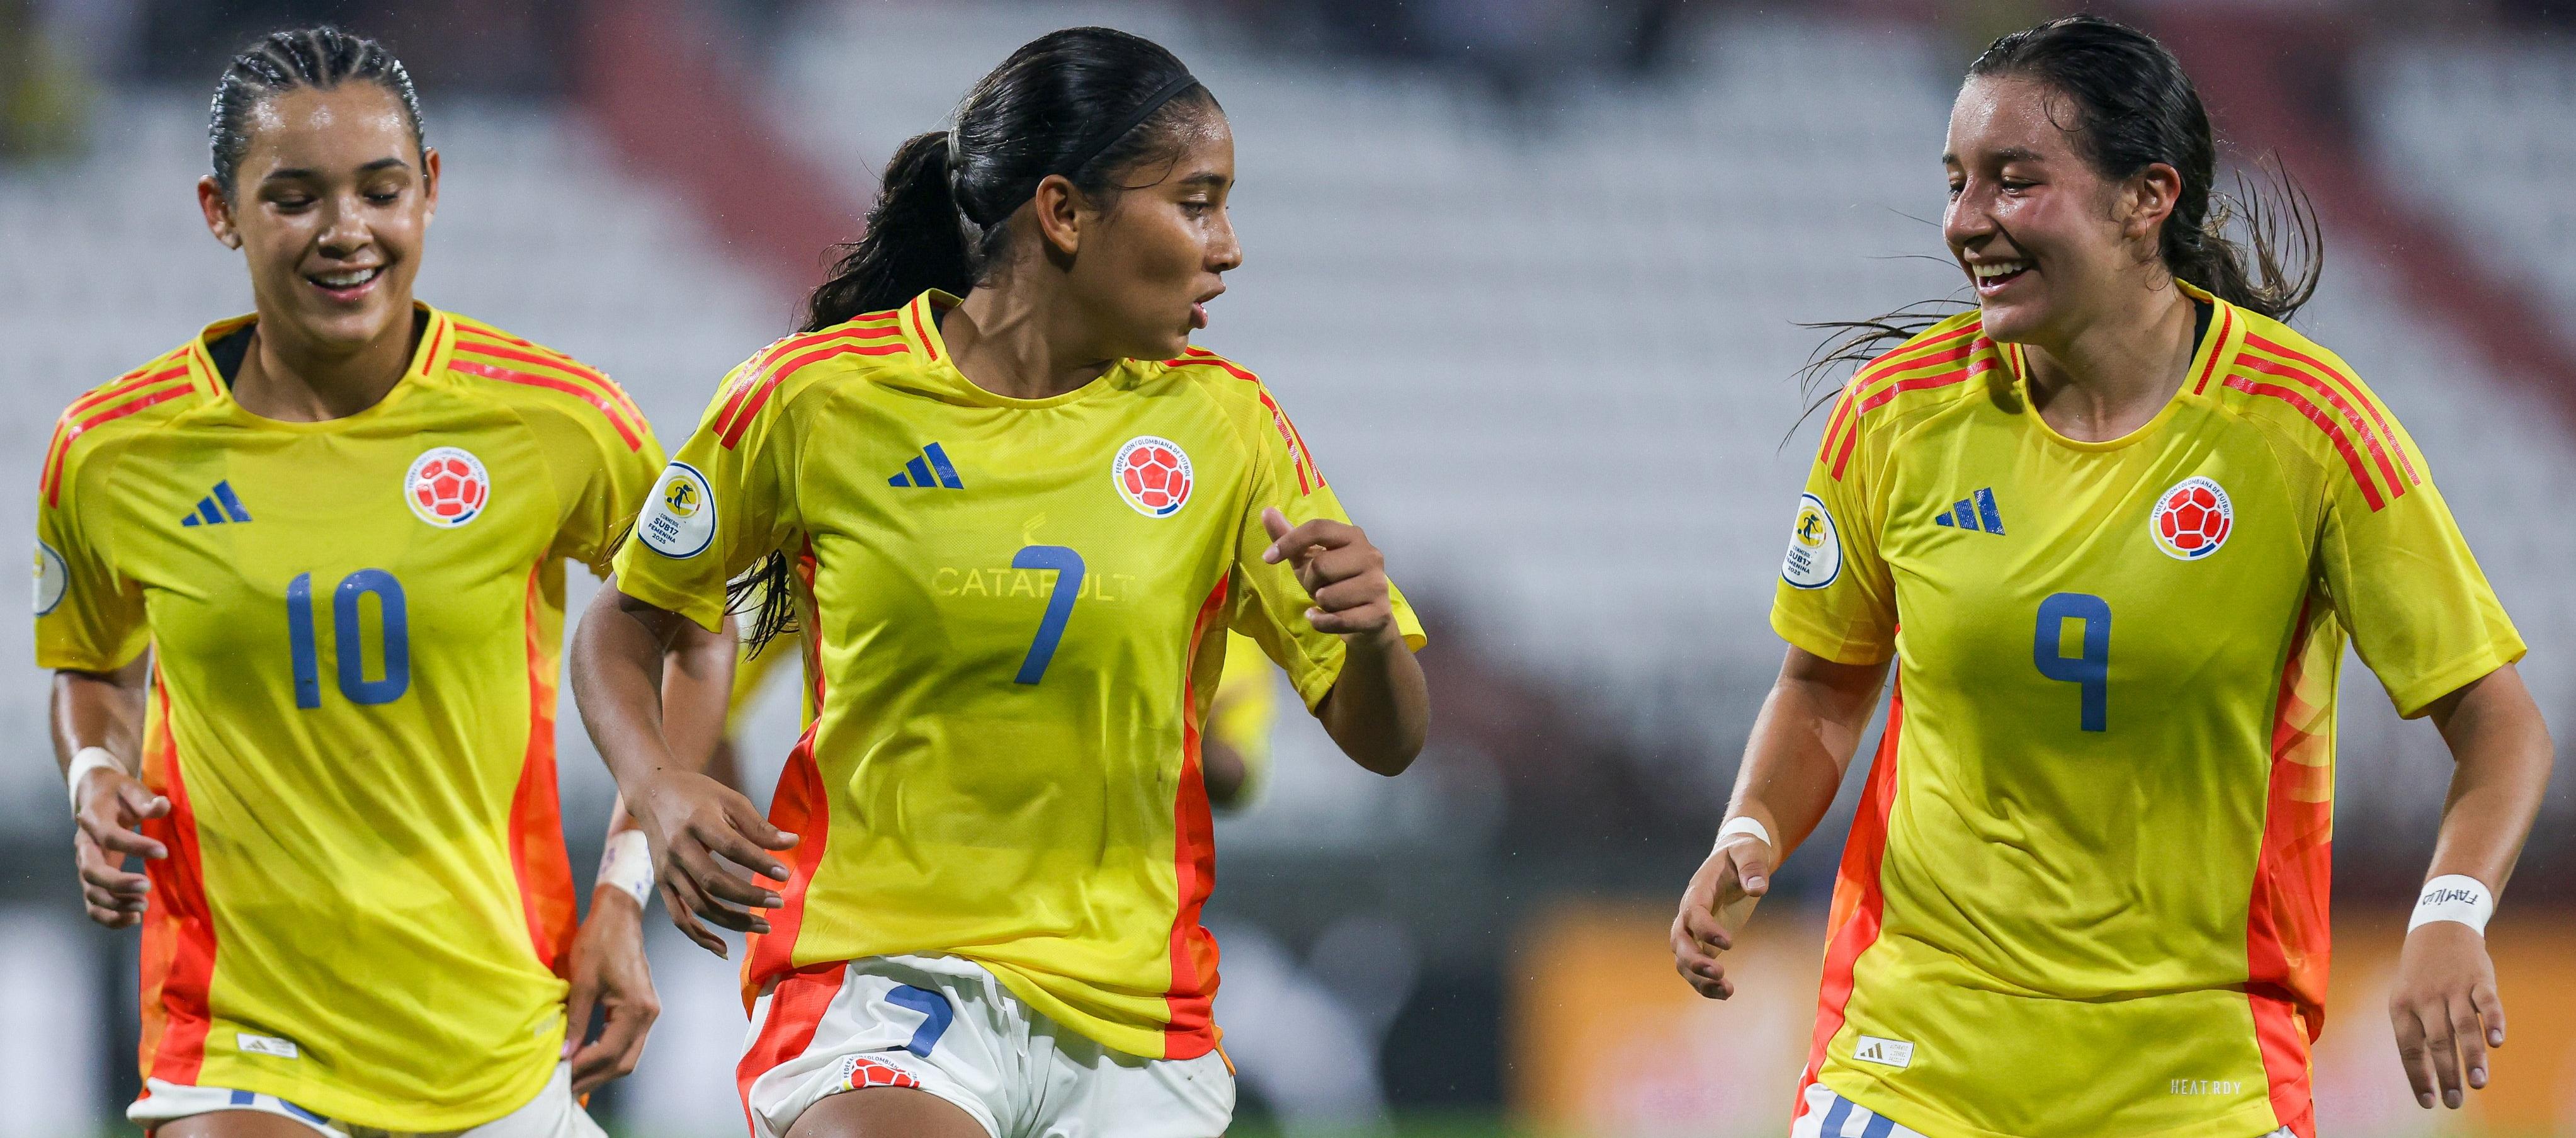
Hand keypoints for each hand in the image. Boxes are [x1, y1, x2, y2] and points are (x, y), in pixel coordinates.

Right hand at [72, 766, 168, 927]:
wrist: (94, 796)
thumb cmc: (117, 793)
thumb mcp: (131, 788)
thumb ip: (145, 799)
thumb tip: (162, 806)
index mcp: (93, 820)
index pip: (110, 836)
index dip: (135, 845)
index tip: (163, 852)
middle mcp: (84, 846)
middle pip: (92, 871)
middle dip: (118, 883)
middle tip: (147, 886)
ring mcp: (85, 865)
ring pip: (91, 893)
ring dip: (115, 904)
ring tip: (143, 907)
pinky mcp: (92, 879)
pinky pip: (93, 905)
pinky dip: (109, 917)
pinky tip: (134, 919)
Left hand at [564, 888, 659, 1095]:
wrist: (619, 915)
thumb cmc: (599, 942)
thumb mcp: (582, 981)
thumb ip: (576, 1021)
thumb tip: (564, 1055)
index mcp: (637, 1008)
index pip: (610, 1052)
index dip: (584, 1068)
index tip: (558, 1077)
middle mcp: (649, 1015)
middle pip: (624, 1061)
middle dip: (594, 1077)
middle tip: (564, 1088)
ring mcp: (648, 1013)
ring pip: (628, 1055)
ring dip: (601, 1070)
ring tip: (572, 1078)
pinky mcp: (641, 1008)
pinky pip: (627, 1042)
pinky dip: (608, 1055)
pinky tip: (586, 1059)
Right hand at [632, 768, 797, 957]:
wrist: (653, 793)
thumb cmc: (698, 795)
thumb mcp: (730, 800)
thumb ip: (759, 825)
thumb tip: (792, 842)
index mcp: (697, 822)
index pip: (732, 848)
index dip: (759, 863)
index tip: (784, 874)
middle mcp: (678, 849)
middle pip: (714, 882)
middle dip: (749, 897)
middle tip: (779, 902)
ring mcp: (667, 870)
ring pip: (699, 905)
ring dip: (732, 921)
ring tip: (764, 926)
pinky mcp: (662, 884)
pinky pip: (679, 917)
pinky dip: (699, 936)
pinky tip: (723, 947)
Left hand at [1260, 509, 1392, 640]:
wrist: (1367, 618)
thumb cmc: (1334, 582)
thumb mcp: (1308, 559)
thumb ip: (1288, 536)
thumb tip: (1266, 511)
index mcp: (1353, 536)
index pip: (1318, 528)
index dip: (1289, 541)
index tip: (1268, 558)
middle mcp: (1371, 555)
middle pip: (1320, 566)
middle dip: (1309, 582)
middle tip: (1318, 588)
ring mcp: (1378, 585)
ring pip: (1327, 596)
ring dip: (1319, 604)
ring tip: (1330, 602)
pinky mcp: (1379, 613)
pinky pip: (1336, 620)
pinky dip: (1321, 622)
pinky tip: (1322, 618)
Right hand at [1671, 831, 1771, 998]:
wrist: (1737, 859)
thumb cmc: (1743, 854)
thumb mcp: (1750, 852)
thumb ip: (1753, 868)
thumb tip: (1758, 889)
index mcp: (1698, 890)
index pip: (1693, 912)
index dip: (1705, 929)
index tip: (1729, 943)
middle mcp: (1690, 912)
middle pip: (1679, 940)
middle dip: (1694, 960)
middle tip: (1720, 972)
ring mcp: (1695, 931)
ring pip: (1683, 960)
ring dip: (1699, 979)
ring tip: (1727, 990)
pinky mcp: (1705, 943)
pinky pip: (1697, 968)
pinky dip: (1706, 984)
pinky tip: (1726, 994)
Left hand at [2389, 920, 2504, 1108]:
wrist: (2438, 928)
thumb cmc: (2420, 975)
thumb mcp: (2405, 998)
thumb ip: (2416, 1032)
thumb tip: (2427, 1073)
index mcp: (2402, 1006)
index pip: (2408, 1048)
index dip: (2419, 1076)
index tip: (2429, 1102)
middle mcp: (2426, 999)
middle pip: (2437, 1042)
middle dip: (2446, 1075)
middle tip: (2456, 1101)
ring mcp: (2454, 988)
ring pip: (2463, 1026)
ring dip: (2471, 1056)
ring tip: (2478, 1083)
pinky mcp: (2479, 979)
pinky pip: (2487, 1002)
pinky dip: (2493, 1021)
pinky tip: (2497, 1042)